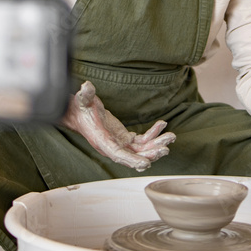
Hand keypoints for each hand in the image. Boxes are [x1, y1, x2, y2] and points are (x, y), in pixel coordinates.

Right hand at [60, 81, 175, 170]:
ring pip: (141, 150)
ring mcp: (120, 144)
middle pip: (134, 155)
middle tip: (164, 149)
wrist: (79, 114)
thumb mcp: (82, 100)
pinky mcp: (125, 138)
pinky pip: (141, 140)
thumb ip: (85, 95)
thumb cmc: (81, 109)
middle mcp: (112, 146)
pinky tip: (161, 125)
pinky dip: (152, 134)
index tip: (145, 163)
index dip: (132, 160)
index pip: (118, 154)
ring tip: (171, 137)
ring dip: (156, 145)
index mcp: (102, 141)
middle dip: (150, 153)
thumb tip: (86, 86)